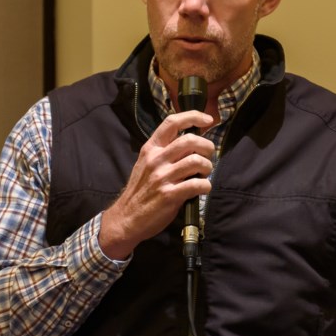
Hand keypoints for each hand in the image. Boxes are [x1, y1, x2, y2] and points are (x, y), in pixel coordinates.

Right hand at [99, 110, 214, 259]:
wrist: (126, 218)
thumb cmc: (140, 191)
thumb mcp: (146, 164)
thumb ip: (165, 152)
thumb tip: (192, 143)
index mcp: (150, 149)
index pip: (172, 122)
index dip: (193, 116)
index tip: (207, 120)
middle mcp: (156, 160)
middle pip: (189, 140)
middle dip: (207, 146)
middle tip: (209, 156)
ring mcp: (162, 177)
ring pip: (196, 161)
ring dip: (207, 167)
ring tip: (204, 174)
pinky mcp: (169, 195)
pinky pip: (197, 184)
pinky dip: (206, 186)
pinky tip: (202, 189)